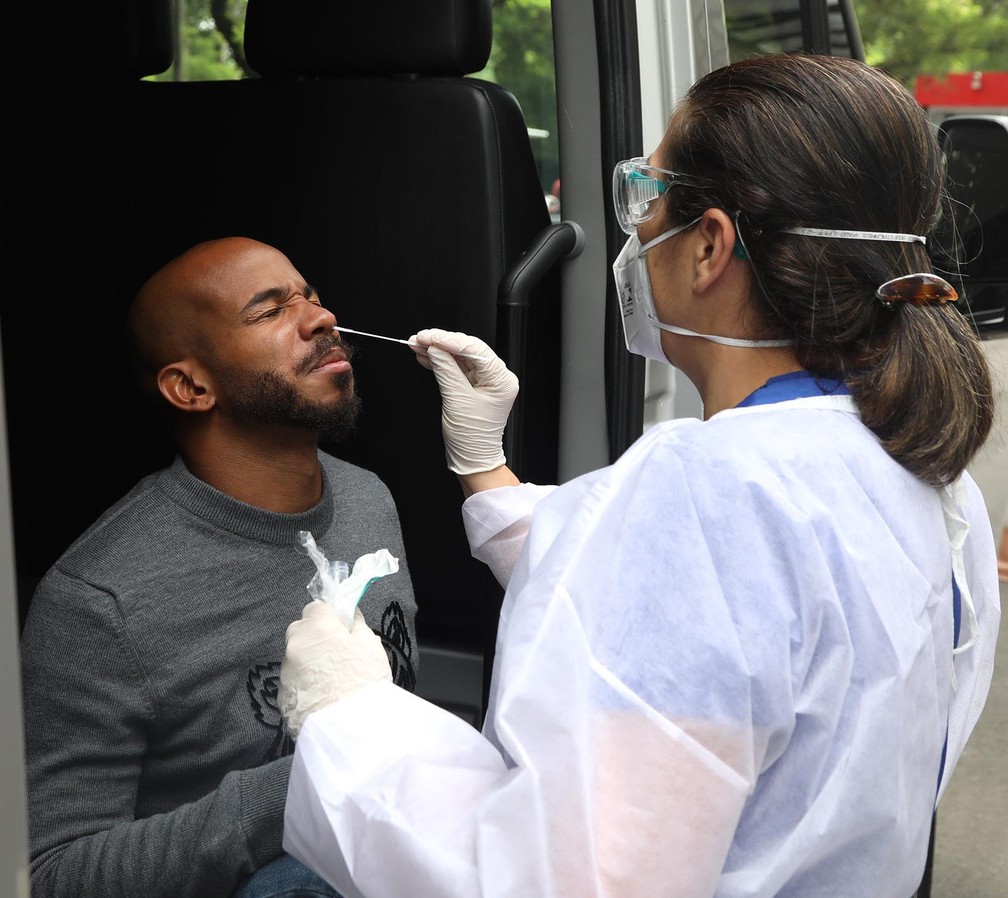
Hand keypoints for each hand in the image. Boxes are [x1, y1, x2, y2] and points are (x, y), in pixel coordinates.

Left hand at [278, 602, 391, 738]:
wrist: (348, 730)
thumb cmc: (364, 682)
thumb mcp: (371, 647)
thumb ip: (357, 626)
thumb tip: (351, 617)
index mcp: (316, 628)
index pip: (315, 607)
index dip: (329, 617)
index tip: (341, 629)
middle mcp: (294, 646)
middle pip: (300, 631)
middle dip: (314, 638)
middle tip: (337, 654)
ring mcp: (285, 673)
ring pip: (295, 659)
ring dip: (308, 663)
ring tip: (332, 682)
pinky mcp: (281, 698)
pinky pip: (293, 683)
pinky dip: (304, 686)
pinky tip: (323, 698)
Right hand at [409, 328, 518, 475]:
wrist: (472, 459)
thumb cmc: (471, 437)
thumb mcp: (456, 400)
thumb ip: (446, 370)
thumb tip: (435, 348)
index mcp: (501, 380)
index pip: (475, 349)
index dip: (449, 340)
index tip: (428, 336)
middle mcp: (497, 378)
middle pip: (468, 350)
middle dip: (441, 343)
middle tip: (418, 339)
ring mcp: (485, 381)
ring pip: (460, 357)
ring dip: (437, 351)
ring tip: (416, 345)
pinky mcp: (474, 386)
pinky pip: (456, 368)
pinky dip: (440, 362)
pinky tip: (425, 357)